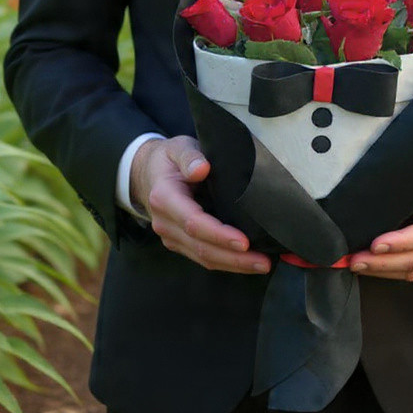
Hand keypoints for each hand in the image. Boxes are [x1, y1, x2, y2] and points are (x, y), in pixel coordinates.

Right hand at [131, 136, 270, 273]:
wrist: (148, 173)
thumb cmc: (170, 159)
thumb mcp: (179, 148)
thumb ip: (190, 157)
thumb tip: (201, 169)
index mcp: (165, 198)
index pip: (194, 222)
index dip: (219, 234)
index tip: (244, 242)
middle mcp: (165, 222)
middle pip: (201, 247)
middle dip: (234, 258)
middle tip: (264, 262)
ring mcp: (171, 236)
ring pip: (203, 258)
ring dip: (234, 264)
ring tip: (262, 265)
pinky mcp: (179, 243)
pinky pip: (203, 257)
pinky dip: (226, 262)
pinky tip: (247, 262)